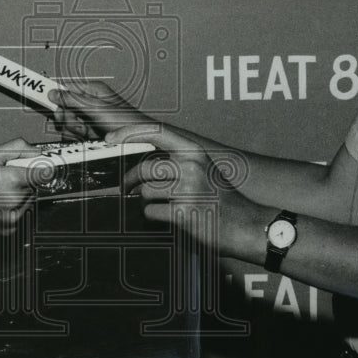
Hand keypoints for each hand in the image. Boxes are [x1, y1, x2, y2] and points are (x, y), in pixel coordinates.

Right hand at [0, 138, 39, 234]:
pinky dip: (12, 205)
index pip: (46, 173)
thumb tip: (38, 151)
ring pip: (28, 198)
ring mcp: (14, 216)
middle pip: (34, 184)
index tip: (45, 163)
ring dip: (19, 192)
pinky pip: (20, 211)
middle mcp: (17, 200)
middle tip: (3, 175)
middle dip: (24, 177)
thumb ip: (18, 148)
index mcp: (14, 180)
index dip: (45, 166)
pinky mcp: (10, 228)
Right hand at [48, 80, 156, 139]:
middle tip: (78, 123)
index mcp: (93, 89)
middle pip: (65, 107)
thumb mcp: (96, 108)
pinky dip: (79, 137)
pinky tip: (89, 138)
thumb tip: (54, 92)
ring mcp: (91, 117)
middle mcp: (91, 101)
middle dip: (69, 118)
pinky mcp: (91, 130)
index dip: (57, 97)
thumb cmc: (126, 122)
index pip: (66, 88)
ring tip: (89, 132)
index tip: (43, 98)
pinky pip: (75, 133)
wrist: (138, 141)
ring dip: (75, 130)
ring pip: (69, 122)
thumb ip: (73, 99)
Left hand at [113, 126, 266, 258]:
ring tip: (159, 206)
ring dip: (145, 202)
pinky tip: (168, 218)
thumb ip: (177, 161)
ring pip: (146, 192)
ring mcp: (188, 189)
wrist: (246, 226)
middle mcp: (191, 166)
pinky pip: (151, 212)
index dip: (129, 133)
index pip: (156, 132)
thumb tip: (141, 163)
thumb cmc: (222, 199)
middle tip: (128, 188)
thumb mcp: (204, 169)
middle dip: (130, 180)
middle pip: (144, 168)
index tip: (110, 139)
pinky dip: (152, 217)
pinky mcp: (184, 213)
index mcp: (195, 152)